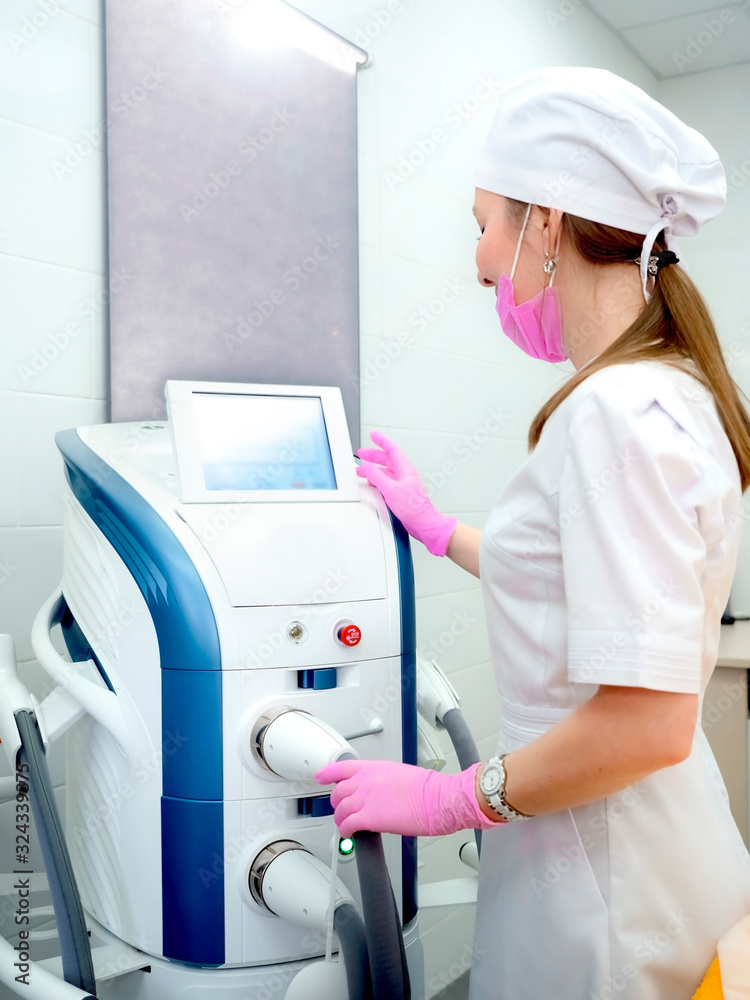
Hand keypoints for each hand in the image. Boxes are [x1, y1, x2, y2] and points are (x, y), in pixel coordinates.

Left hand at [315, 758, 499, 837]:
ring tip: (346, 826)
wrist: (438, 799)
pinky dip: (345, 831)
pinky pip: (347, 825)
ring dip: (341, 819)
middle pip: (338, 792)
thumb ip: (383, 781)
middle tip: (342, 810)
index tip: (321, 776)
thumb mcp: (401, 774)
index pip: (342, 767)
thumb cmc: (429, 789)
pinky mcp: (369, 817)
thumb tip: (379, 791)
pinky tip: (350, 834)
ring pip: (340, 810)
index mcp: (375, 767)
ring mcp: (366, 798)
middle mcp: (366, 780)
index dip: (328, 773)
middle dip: (338, 803)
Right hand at [356, 431, 456, 555]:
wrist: (423, 523)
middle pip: (387, 460)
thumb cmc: (414, 508)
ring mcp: (402, 484)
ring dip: (373, 469)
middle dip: (373, 456)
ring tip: (361, 470)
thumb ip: (376, 477)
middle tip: (361, 454)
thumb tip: (366, 466)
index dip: (382, 440)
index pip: (392, 449)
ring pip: (385, 472)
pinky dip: (376, 480)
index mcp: (405, 470)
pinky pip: (386, 482)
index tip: (373, 435)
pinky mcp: (400, 494)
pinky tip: (371, 484)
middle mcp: (404, 475)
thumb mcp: (390, 489)